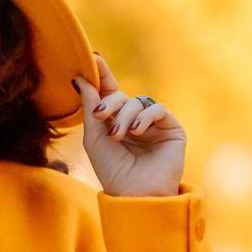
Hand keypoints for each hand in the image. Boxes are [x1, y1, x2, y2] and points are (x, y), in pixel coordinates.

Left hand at [74, 53, 185, 196]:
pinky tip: (136, 131)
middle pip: (122, 96)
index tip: (93, 58)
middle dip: (110, 103)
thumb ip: (90, 107)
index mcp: (115, 122)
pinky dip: (145, 117)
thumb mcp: (94, 137)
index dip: (102, 75)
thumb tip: (80, 79)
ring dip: (125, 115)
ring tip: (119, 135)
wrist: (135, 194)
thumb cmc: (112, 171)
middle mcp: (135, 120)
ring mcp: (154, 124)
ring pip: (138, 101)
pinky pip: (157, 109)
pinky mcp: (171, 129)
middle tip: (102, 118)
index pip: (109, 92)